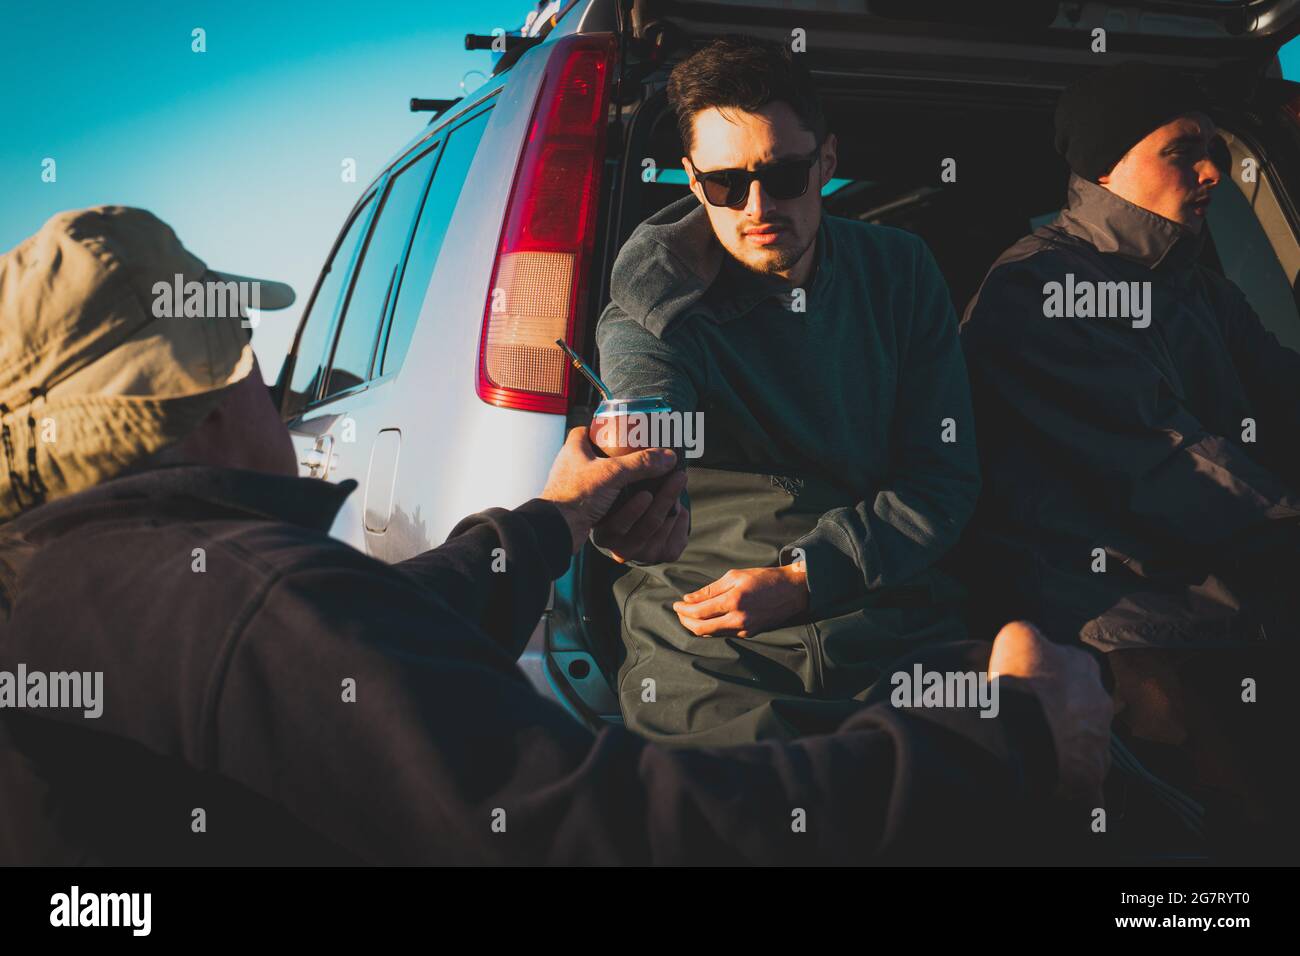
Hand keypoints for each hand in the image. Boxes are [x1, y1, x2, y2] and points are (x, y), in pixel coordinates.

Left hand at [540, 426, 679, 552]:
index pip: (588, 429)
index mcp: (573, 449)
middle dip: (617, 454)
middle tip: (636, 454)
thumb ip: (641, 464)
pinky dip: (612, 494)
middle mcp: (571, 464)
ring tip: (637, 476)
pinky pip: (599, 493)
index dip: (604, 427)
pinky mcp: (579, 503)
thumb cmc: (576, 495)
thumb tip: (668, 457)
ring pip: (599, 474)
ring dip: (616, 475)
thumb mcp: (613, 473)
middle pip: (597, 452)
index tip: (622, 430)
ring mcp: (574, 485)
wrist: (558, 529)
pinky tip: (627, 496)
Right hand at [591, 467, 688, 564]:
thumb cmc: (622, 500)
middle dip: (666, 497)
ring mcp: (645, 555)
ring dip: (675, 501)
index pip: (618, 525)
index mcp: (604, 535)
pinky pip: (679, 533)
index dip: (633, 511)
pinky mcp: (665, 555)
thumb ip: (622, 476)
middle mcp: (622, 550)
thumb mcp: (615, 488)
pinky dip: (681, 515)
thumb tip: (647, 457)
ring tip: (678, 481)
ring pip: (666, 524)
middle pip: (650, 523)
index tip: (646, 494)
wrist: (635, 524)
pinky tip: (677, 506)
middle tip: (679, 475)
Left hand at [673, 563, 808, 637]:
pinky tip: (707, 619)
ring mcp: (744, 630)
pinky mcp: (749, 634)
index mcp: (733, 601)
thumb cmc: (763, 578)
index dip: (683, 610)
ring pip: (711, 634)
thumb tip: (688, 599)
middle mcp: (738, 619)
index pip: (699, 612)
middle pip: (701, 628)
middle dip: (686, 621)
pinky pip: (723, 634)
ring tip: (689, 616)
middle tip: (679, 613)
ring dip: (697, 627)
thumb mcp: (735, 576)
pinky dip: (711, 628)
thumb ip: (710, 589)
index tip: (675, 605)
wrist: (791, 591)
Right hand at [987, 621, 1112, 803]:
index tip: (1026, 681)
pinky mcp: (1092, 779)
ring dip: (1065, 748)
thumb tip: (1028, 639)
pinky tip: (1053, 788)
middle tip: (1029, 718)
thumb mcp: (1018, 636)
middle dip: (1061, 712)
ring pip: (1084, 746)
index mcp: (1085, 668)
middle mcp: (1101, 704)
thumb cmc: (1025, 681)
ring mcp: (1100, 745)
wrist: (1027, 732)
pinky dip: (1072, 790)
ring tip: (1033, 751)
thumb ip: (1028, 634)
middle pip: (1081, 706)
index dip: (1047, 672)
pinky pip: (1086, 790)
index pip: (1072, 664)